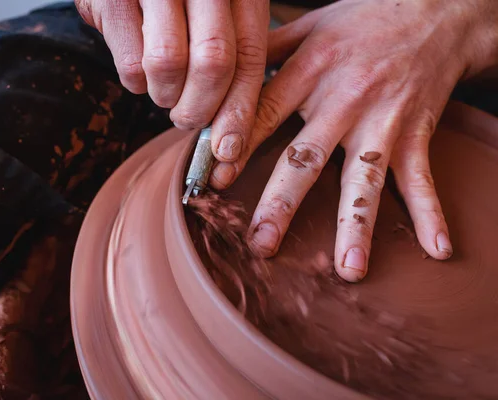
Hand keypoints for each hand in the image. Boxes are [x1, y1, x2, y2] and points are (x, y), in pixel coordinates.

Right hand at [75, 0, 268, 148]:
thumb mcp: (216, 11)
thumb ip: (232, 54)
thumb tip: (234, 128)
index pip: (248, 56)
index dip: (240, 109)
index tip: (229, 148)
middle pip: (214, 63)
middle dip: (200, 110)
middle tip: (188, 121)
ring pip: (169, 64)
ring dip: (166, 95)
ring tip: (165, 92)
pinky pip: (130, 63)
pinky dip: (137, 84)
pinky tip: (141, 73)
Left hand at [210, 0, 497, 281]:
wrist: (438, 9)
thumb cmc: (365, 18)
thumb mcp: (309, 23)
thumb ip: (267, 50)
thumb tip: (223, 76)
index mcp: (309, 71)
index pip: (264, 114)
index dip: (237, 148)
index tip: (214, 182)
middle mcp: (344, 100)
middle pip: (306, 158)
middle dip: (281, 204)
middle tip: (262, 243)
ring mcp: (383, 121)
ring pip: (364, 179)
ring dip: (356, 227)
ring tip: (349, 270)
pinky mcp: (415, 132)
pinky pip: (422, 177)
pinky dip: (431, 212)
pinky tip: (435, 248)